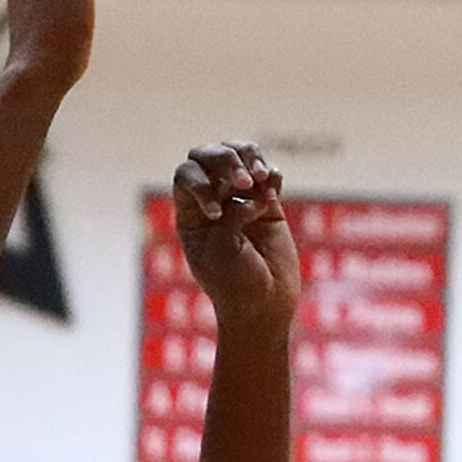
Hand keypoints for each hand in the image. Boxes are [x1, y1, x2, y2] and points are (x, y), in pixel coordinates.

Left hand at [171, 142, 298, 336]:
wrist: (265, 306)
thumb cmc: (235, 284)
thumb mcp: (223, 249)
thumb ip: (233, 215)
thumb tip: (255, 192)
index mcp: (190, 212)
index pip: (187, 175)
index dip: (201, 183)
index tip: (216, 213)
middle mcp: (213, 200)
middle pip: (209, 156)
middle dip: (226, 160)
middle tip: (245, 181)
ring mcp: (242, 200)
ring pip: (240, 156)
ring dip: (251, 158)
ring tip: (263, 178)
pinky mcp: (270, 205)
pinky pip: (270, 175)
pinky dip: (273, 174)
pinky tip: (274, 189)